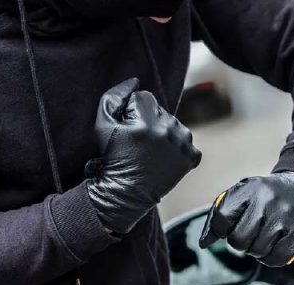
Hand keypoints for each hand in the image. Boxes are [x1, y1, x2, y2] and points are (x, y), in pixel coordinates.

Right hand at [85, 78, 201, 234]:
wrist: (126, 194)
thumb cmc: (112, 159)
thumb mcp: (103, 125)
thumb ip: (114, 97)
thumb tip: (134, 81)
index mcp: (146, 122)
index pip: (144, 97)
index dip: (133, 113)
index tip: (129, 131)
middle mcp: (168, 131)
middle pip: (160, 110)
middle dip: (150, 122)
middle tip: (139, 144)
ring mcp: (182, 145)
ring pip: (175, 125)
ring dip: (165, 133)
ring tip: (151, 152)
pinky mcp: (191, 158)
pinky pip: (187, 143)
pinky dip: (178, 149)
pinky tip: (164, 159)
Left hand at [199, 172, 293, 266]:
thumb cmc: (265, 196)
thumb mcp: (240, 195)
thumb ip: (218, 217)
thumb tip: (204, 243)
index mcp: (248, 190)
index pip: (222, 219)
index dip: (221, 230)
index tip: (227, 230)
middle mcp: (266, 202)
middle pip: (239, 240)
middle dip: (240, 243)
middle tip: (248, 235)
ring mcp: (284, 218)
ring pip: (257, 252)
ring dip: (256, 251)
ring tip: (262, 239)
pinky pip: (277, 258)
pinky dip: (271, 259)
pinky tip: (273, 247)